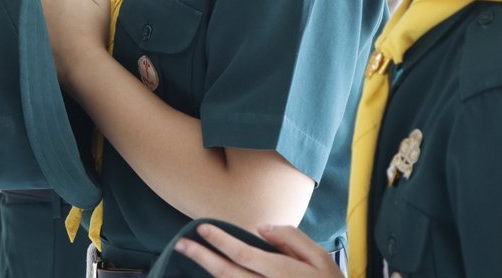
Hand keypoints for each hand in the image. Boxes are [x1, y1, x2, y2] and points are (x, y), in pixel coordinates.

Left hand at [174, 223, 341, 277]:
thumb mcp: (320, 258)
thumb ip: (292, 239)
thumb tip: (262, 228)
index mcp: (282, 273)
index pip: (243, 254)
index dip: (220, 241)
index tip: (202, 228)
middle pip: (227, 274)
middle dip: (201, 257)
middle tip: (181, 244)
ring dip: (208, 272)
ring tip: (190, 256)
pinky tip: (212, 274)